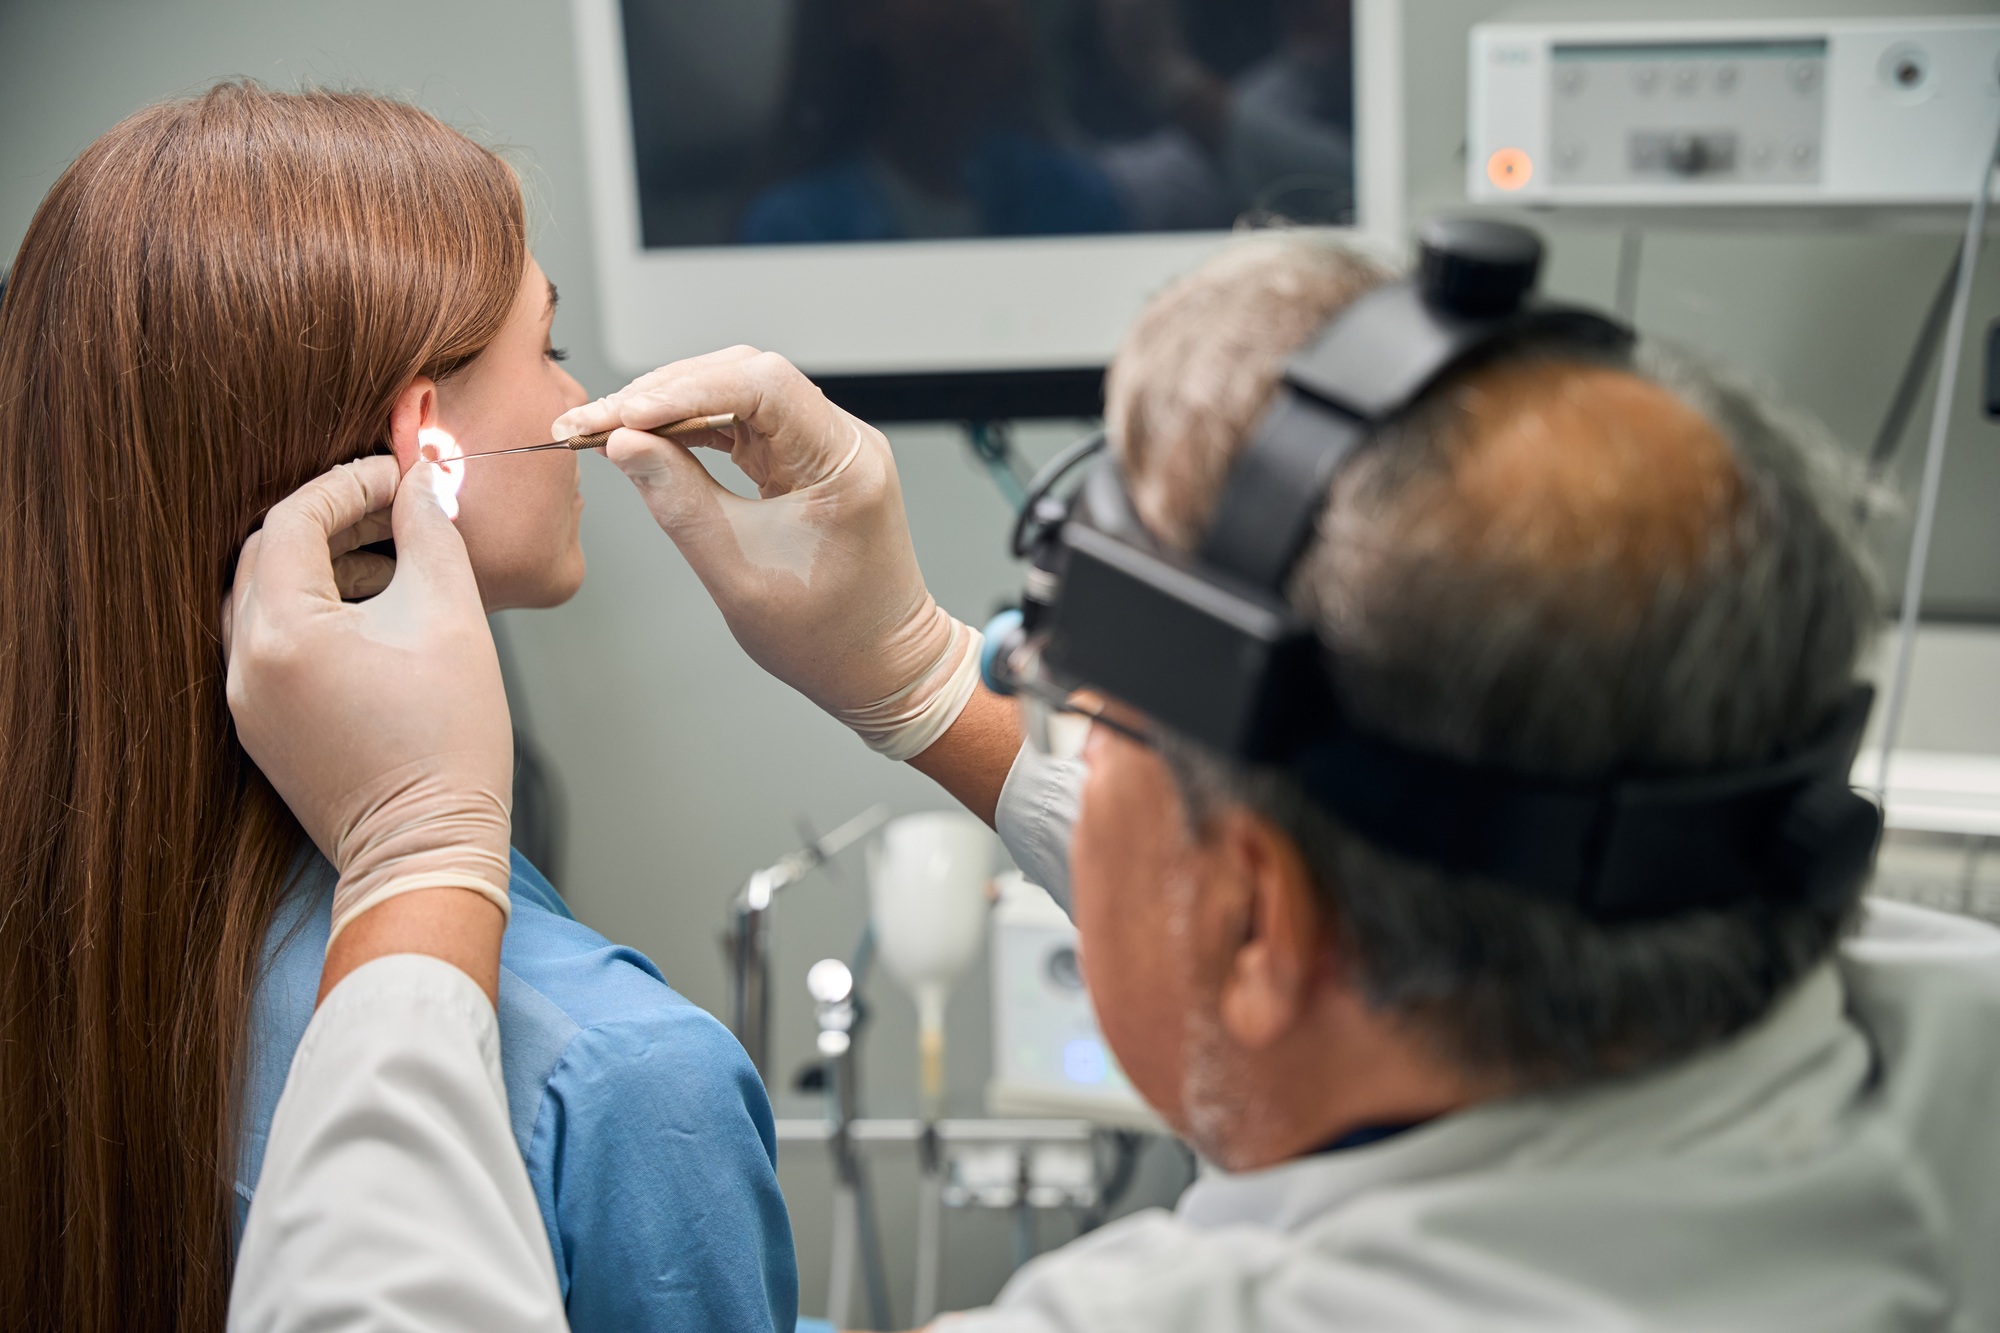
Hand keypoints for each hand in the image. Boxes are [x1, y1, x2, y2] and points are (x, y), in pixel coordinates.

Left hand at [224, 456, 513, 949]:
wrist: (426, 849)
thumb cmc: (448, 743)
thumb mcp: (451, 618)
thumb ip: (431, 536)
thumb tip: (420, 487)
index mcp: (283, 632)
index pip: (294, 520)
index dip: (348, 485)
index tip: (399, 477)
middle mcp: (246, 663)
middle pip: (268, 553)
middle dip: (330, 520)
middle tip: (393, 509)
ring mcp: (245, 700)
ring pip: (265, 597)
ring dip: (319, 564)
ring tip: (391, 561)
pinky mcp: (261, 727)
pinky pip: (272, 643)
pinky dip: (313, 611)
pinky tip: (373, 615)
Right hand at [554, 346, 980, 761]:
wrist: (880, 666)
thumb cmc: (828, 636)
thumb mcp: (737, 573)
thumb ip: (678, 501)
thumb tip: (624, 444)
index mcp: (843, 461)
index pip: (763, 384)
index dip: (685, 390)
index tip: (626, 416)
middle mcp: (841, 440)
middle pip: (745, 377)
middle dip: (664, 394)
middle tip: (595, 422)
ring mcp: (824, 447)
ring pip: (738, 396)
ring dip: (670, 409)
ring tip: (606, 432)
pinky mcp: (804, 461)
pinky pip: (742, 425)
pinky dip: (691, 431)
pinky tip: (645, 442)